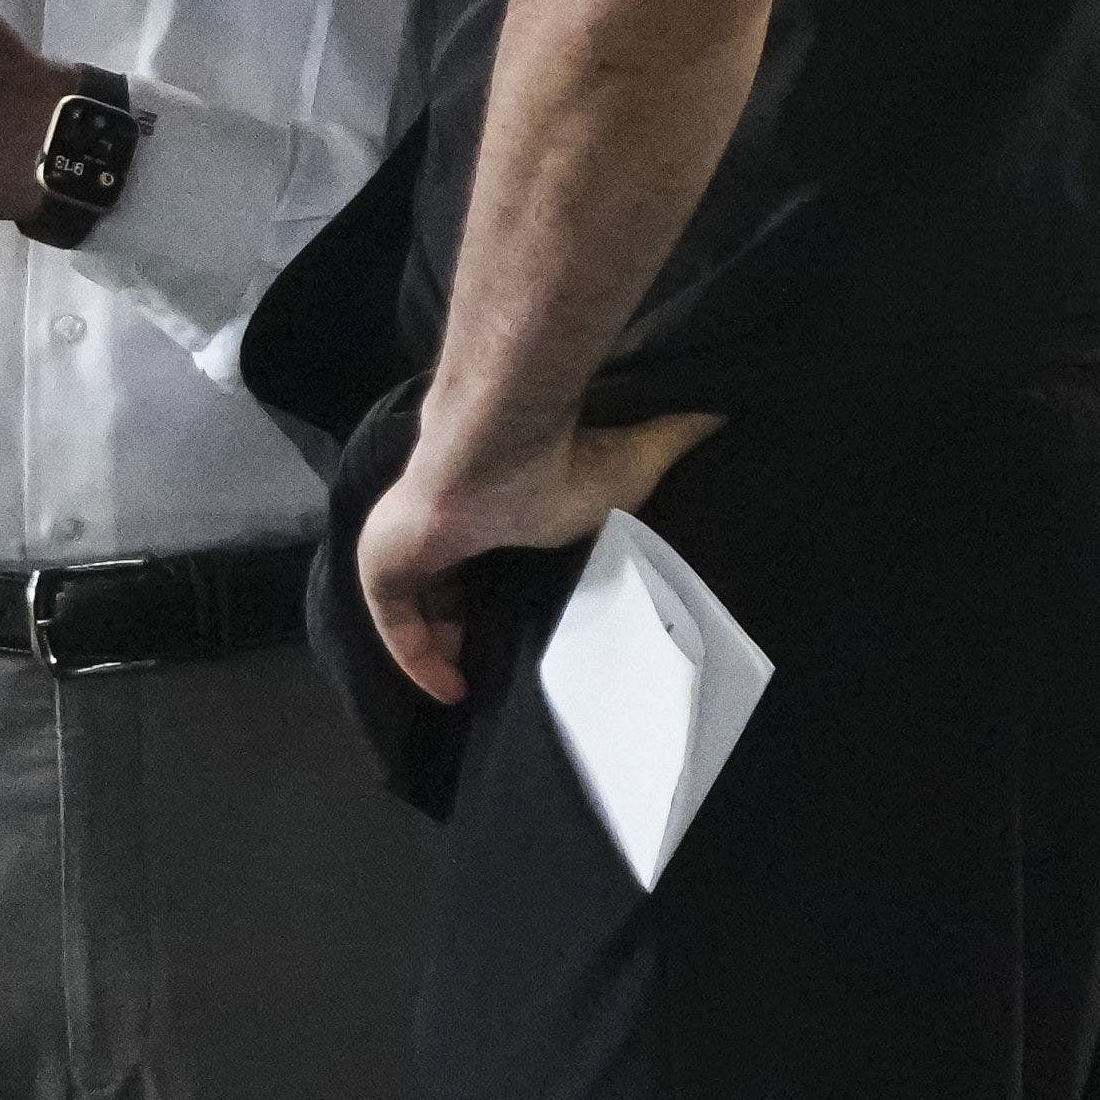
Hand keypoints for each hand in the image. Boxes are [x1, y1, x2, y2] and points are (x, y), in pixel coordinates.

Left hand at [357, 406, 724, 705]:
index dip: (496, 595)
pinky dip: (417, 661)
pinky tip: (449, 689)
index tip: (524, 627)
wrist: (502, 444)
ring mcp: (405, 539)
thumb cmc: (564, 460)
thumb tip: (718, 410)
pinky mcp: (381, 563)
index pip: (481, 556)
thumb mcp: (630, 467)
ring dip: (440, 649)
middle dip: (465, 627)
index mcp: (486, 503)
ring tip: (475, 687)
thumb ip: (666, 443)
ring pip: (414, 607)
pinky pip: (393, 624)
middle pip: (444, 586)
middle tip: (497, 671)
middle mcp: (441, 522)